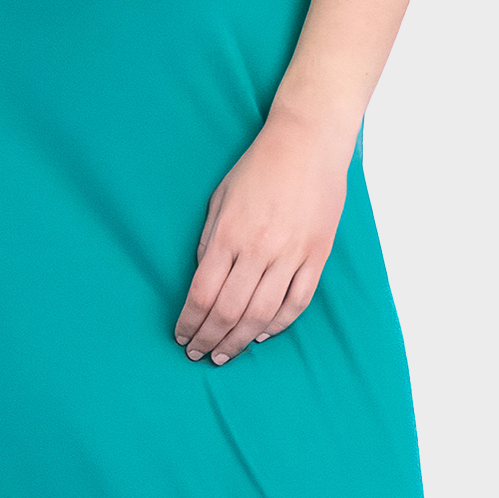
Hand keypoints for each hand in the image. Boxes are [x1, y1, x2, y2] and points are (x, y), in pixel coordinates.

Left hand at [176, 115, 353, 363]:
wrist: (308, 143)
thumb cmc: (258, 167)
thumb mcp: (219, 199)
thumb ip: (209, 241)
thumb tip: (204, 280)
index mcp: (229, 235)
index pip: (202, 294)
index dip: (190, 322)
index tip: (182, 336)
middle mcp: (259, 249)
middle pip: (229, 311)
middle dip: (209, 338)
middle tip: (198, 354)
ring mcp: (291, 255)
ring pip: (262, 315)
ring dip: (239, 341)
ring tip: (224, 354)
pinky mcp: (317, 256)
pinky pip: (297, 301)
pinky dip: (278, 324)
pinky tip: (261, 335)